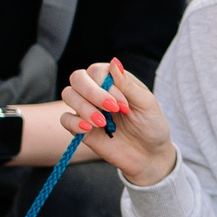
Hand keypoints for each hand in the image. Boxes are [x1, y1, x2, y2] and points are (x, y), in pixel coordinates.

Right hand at [61, 59, 170, 184]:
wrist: (149, 155)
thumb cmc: (151, 125)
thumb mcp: (146, 103)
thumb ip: (127, 84)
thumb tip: (114, 61)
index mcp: (113, 80)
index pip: (96, 71)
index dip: (106, 86)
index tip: (124, 106)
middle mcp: (96, 91)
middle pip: (77, 78)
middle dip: (92, 93)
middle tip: (113, 110)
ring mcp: (87, 108)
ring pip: (68, 95)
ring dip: (84, 108)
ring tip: (103, 123)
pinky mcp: (80, 127)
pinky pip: (65, 119)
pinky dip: (74, 122)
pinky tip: (89, 129)